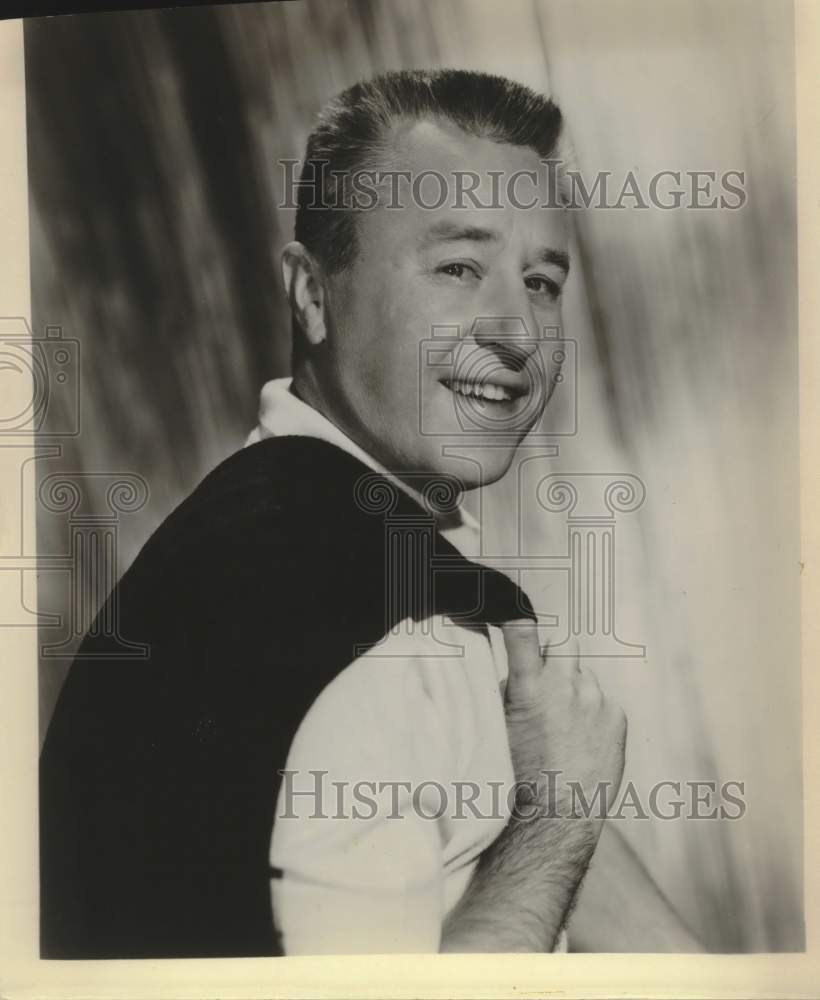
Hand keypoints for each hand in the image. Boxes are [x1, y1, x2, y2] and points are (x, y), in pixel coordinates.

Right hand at [501, 620, 626, 814]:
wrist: (556, 819)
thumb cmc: (517, 777)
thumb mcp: (499, 727)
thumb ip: (509, 690)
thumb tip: (517, 668)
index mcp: (529, 688)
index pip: (523, 634)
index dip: (517, 618)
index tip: (511, 610)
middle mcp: (565, 686)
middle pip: (564, 642)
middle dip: (555, 654)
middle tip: (546, 681)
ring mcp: (595, 700)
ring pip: (584, 675)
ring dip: (574, 688)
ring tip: (564, 727)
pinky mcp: (617, 715)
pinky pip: (603, 700)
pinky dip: (593, 713)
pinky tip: (583, 742)